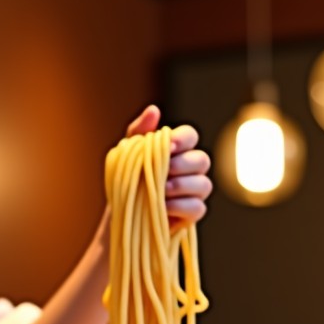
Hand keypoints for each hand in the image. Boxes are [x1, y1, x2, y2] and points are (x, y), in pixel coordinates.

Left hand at [126, 105, 211, 229]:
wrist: (119, 212)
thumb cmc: (127, 179)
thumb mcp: (128, 154)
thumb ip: (139, 131)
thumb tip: (154, 110)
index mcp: (178, 150)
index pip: (191, 136)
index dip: (182, 139)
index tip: (167, 146)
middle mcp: (191, 169)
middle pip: (202, 160)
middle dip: (181, 165)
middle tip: (163, 171)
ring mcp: (194, 192)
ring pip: (203, 184)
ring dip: (181, 186)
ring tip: (161, 191)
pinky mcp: (191, 214)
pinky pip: (197, 208)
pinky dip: (180, 207)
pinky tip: (163, 207)